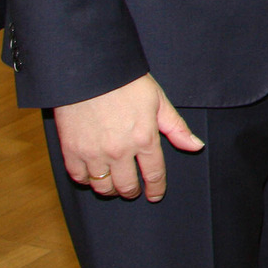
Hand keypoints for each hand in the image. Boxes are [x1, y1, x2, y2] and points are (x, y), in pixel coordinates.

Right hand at [53, 73, 204, 201]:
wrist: (89, 72)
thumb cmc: (127, 83)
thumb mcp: (158, 101)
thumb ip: (176, 128)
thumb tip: (196, 147)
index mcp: (144, 138)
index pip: (154, 174)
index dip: (156, 188)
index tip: (155, 195)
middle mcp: (119, 150)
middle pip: (127, 186)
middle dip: (133, 191)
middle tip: (134, 190)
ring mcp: (93, 153)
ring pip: (103, 187)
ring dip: (110, 189)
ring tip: (114, 184)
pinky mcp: (71, 150)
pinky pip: (79, 178)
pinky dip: (87, 180)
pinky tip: (93, 175)